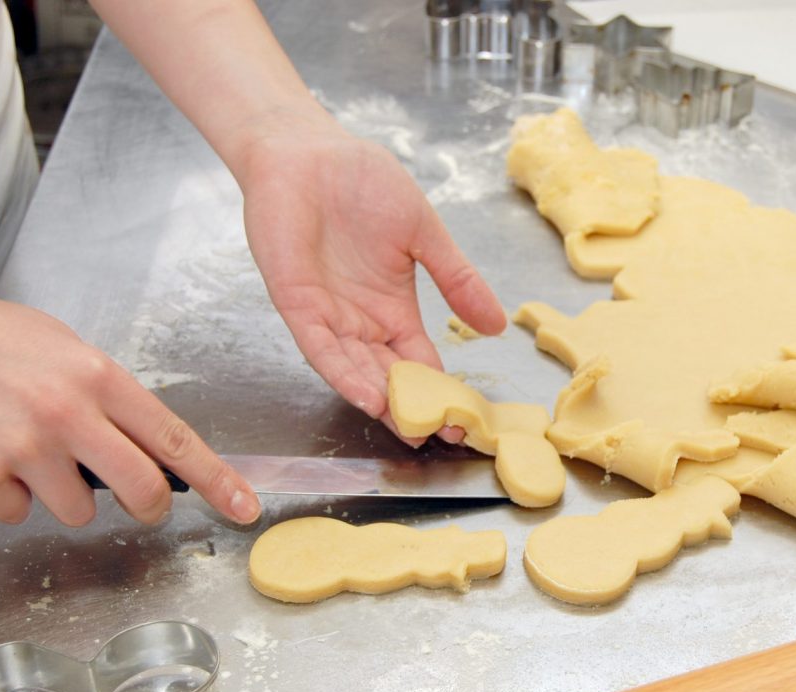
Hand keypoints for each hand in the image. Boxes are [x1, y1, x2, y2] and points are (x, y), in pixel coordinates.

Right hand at [0, 264, 260, 525]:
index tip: (244, 506)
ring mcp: (24, 446)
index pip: (175, 438)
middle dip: (147, 505)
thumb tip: (142, 442)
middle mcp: (69, 412)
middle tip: (137, 501)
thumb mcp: (59, 348)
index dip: (218, 480)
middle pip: (142, 489)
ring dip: (57, 494)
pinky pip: (14, 513)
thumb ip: (104, 396)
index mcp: (98, 375)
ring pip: (76, 511)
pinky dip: (2, 496)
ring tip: (23, 449)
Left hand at [236, 112, 506, 443]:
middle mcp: (361, 320)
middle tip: (438, 439)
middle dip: (411, 408)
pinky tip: (364, 395)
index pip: (419, 361)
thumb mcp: (425, 233)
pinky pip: (320, 347)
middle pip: (389, 376)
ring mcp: (329, 314)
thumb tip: (497, 325)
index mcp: (393, 307)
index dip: (440, 391)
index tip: (464, 420)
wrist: (308, 149)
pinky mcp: (297, 303)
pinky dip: (342, 372)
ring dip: (379, 400)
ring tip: (405, 428)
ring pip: (356, 369)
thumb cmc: (362, 180)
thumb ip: (458, 279)